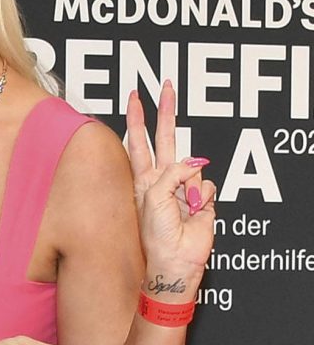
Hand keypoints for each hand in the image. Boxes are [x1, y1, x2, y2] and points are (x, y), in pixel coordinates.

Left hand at [126, 82, 216, 284]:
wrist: (173, 258)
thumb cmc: (155, 233)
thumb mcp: (154, 197)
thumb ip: (172, 173)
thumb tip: (196, 163)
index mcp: (144, 177)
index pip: (139, 140)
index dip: (138, 118)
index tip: (136, 96)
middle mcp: (163, 178)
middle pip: (165, 137)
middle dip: (166, 112)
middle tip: (166, 86)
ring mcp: (184, 188)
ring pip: (193, 168)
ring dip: (189, 187)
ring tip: (182, 209)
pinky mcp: (204, 198)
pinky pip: (208, 186)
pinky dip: (203, 198)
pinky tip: (196, 212)